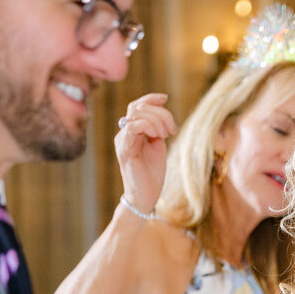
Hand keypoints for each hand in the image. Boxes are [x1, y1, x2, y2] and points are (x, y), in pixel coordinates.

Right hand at [115, 93, 175, 213]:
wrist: (146, 195)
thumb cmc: (152, 174)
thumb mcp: (157, 145)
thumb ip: (157, 129)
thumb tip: (162, 114)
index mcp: (132, 131)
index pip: (136, 106)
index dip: (150, 98)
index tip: (165, 98)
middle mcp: (124, 133)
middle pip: (139, 107)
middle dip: (161, 113)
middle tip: (172, 130)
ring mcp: (122, 139)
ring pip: (137, 114)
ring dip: (157, 120)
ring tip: (166, 134)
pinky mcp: (124, 148)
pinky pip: (134, 126)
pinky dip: (149, 126)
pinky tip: (158, 136)